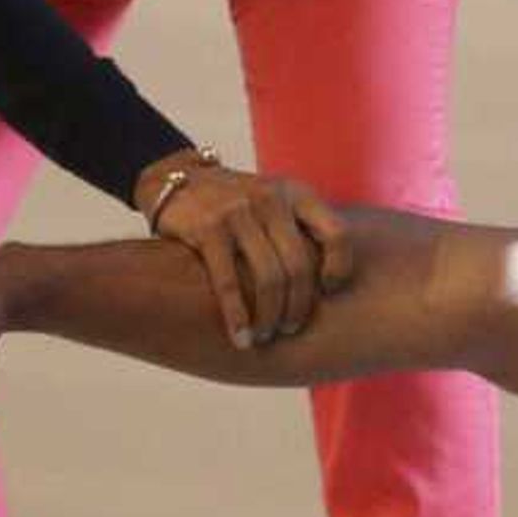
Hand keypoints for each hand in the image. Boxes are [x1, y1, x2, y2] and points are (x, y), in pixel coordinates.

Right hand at [138, 152, 353, 346]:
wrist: (177, 179)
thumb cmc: (237, 203)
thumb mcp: (275, 200)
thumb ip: (301, 229)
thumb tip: (334, 286)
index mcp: (296, 194)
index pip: (337, 234)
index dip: (339, 269)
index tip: (329, 293)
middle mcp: (271, 199)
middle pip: (299, 267)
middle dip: (298, 307)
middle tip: (290, 329)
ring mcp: (238, 212)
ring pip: (268, 279)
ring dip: (270, 317)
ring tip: (266, 336)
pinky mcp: (208, 229)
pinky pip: (229, 283)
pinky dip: (237, 317)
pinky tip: (241, 337)